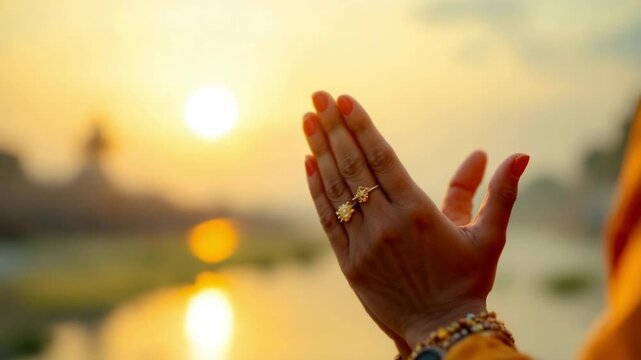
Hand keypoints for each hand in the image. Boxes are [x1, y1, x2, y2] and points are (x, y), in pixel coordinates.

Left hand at [302, 91, 529, 353]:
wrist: (441, 331)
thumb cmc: (468, 281)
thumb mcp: (490, 236)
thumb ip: (501, 193)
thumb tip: (519, 155)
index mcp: (418, 212)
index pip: (382, 158)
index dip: (361, 126)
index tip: (344, 100)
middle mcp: (386, 224)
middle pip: (354, 166)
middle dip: (334, 127)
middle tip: (318, 95)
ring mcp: (364, 244)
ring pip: (336, 189)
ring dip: (320, 151)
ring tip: (308, 120)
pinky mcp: (349, 263)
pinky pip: (327, 219)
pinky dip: (316, 190)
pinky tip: (308, 162)